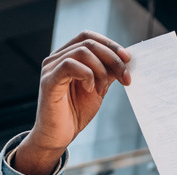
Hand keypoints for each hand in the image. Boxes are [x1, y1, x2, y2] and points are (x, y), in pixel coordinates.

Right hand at [15, 30, 131, 174]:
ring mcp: (51, 68)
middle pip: (88, 43)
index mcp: (68, 57)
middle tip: (126, 78)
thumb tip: (125, 60)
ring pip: (82, 52)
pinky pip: (69, 65)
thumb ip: (108, 73)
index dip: (110, 44)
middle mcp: (56, 58)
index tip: (128, 59)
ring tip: (103, 90)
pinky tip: (91, 90)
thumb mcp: (98, 89)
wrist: (59, 136)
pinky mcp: (48, 81)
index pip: (89, 37)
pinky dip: (87, 75)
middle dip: (113, 59)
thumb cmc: (75, 112)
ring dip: (101, 70)